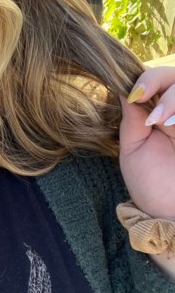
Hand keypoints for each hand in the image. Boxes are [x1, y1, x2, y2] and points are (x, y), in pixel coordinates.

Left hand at [119, 66, 174, 219]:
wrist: (172, 214)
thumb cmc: (152, 185)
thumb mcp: (133, 149)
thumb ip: (131, 118)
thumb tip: (123, 87)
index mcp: (161, 111)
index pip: (159, 77)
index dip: (149, 79)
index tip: (136, 95)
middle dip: (163, 86)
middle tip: (152, 112)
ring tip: (162, 123)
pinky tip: (173, 126)